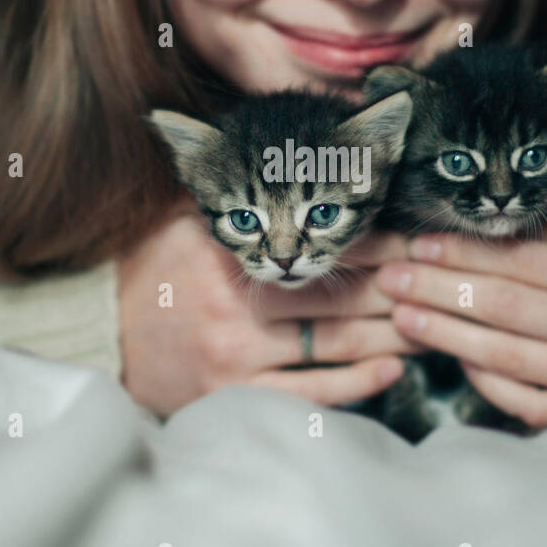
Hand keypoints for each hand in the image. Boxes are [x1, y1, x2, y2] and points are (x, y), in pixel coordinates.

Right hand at [118, 201, 423, 416]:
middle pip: (339, 293)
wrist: (101, 337)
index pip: (319, 242)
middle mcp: (231, 300)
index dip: (379, 243)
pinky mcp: (234, 395)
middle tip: (445, 285)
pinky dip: (358, 381)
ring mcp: (234, 353)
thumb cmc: (156, 268)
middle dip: (399, 289)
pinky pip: (310, 392)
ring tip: (433, 324)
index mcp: (225, 247)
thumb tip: (297, 151)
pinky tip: (393, 368)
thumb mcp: (190, 216)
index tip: (420, 242)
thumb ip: (242, 187)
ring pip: (335, 342)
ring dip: (391, 333)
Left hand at [373, 219, 546, 427]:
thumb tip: (500, 215)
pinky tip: (452, 354)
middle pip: (506, 309)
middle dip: (439, 290)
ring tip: (402, 315)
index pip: (525, 264)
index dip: (466, 254)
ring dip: (446, 334)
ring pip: (506, 357)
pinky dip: (484, 379)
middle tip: (391, 278)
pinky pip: (524, 400)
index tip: (420, 243)